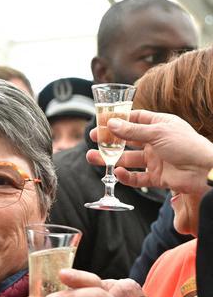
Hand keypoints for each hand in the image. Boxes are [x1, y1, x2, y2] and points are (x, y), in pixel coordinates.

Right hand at [87, 110, 212, 194]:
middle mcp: (156, 142)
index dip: (119, 119)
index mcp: (160, 125)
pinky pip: (136, 177)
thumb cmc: (187, 145)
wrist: (204, 170)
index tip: (102, 120)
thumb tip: (111, 123)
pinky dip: (126, 177)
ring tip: (93, 157)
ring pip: (128, 159)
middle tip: (93, 139)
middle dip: (110, 140)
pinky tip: (117, 173)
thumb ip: (132, 131)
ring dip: (111, 159)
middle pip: (128, 140)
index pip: (136, 119)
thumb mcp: (157, 133)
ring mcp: (155, 160)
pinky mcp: (156, 177)